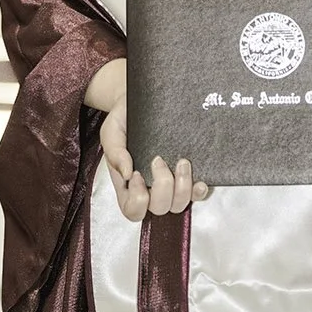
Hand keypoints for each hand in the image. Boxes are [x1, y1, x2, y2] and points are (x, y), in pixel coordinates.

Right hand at [99, 91, 208, 221]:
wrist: (138, 101)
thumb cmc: (122, 120)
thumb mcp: (111, 133)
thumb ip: (115, 152)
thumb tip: (127, 174)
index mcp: (128, 185)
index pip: (132, 210)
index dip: (138, 200)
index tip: (137, 174)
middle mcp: (149, 189)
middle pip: (159, 209)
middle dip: (162, 187)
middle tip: (158, 159)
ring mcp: (170, 184)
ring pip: (179, 205)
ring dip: (182, 187)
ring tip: (181, 162)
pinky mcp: (186, 175)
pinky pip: (196, 194)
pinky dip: (199, 190)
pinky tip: (200, 180)